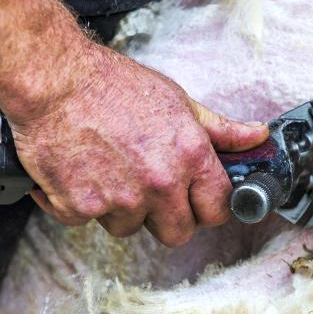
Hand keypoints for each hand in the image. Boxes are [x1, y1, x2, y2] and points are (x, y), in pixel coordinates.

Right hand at [7, 46, 268, 246]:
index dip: (209, 207)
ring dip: (120, 209)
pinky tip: (78, 173)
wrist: (54, 80)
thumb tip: (257, 137)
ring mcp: (119, 199)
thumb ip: (219, 130)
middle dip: (166, 216)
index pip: (218, 209)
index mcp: (189, 157)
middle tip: (148, 188)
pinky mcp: (80, 207)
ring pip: (129, 228)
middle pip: (177, 233)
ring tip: (108, 170)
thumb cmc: (112, 85)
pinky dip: (79, 203)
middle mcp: (159, 183)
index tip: (198, 201)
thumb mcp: (177, 101)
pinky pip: (86, 222)